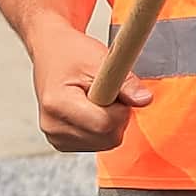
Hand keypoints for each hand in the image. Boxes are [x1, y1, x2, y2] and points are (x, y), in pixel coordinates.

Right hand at [28, 23, 141, 153]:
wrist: (51, 52)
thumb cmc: (70, 52)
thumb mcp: (99, 58)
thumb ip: (125, 81)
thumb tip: (143, 99)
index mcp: (57, 104)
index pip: (104, 124)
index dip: (119, 108)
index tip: (115, 90)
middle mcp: (52, 125)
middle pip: (107, 137)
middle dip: (116, 115)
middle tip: (106, 92)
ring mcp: (55, 137)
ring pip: (106, 143)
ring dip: (110, 122)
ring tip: (96, 99)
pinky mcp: (61, 142)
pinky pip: (98, 143)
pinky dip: (101, 128)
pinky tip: (90, 110)